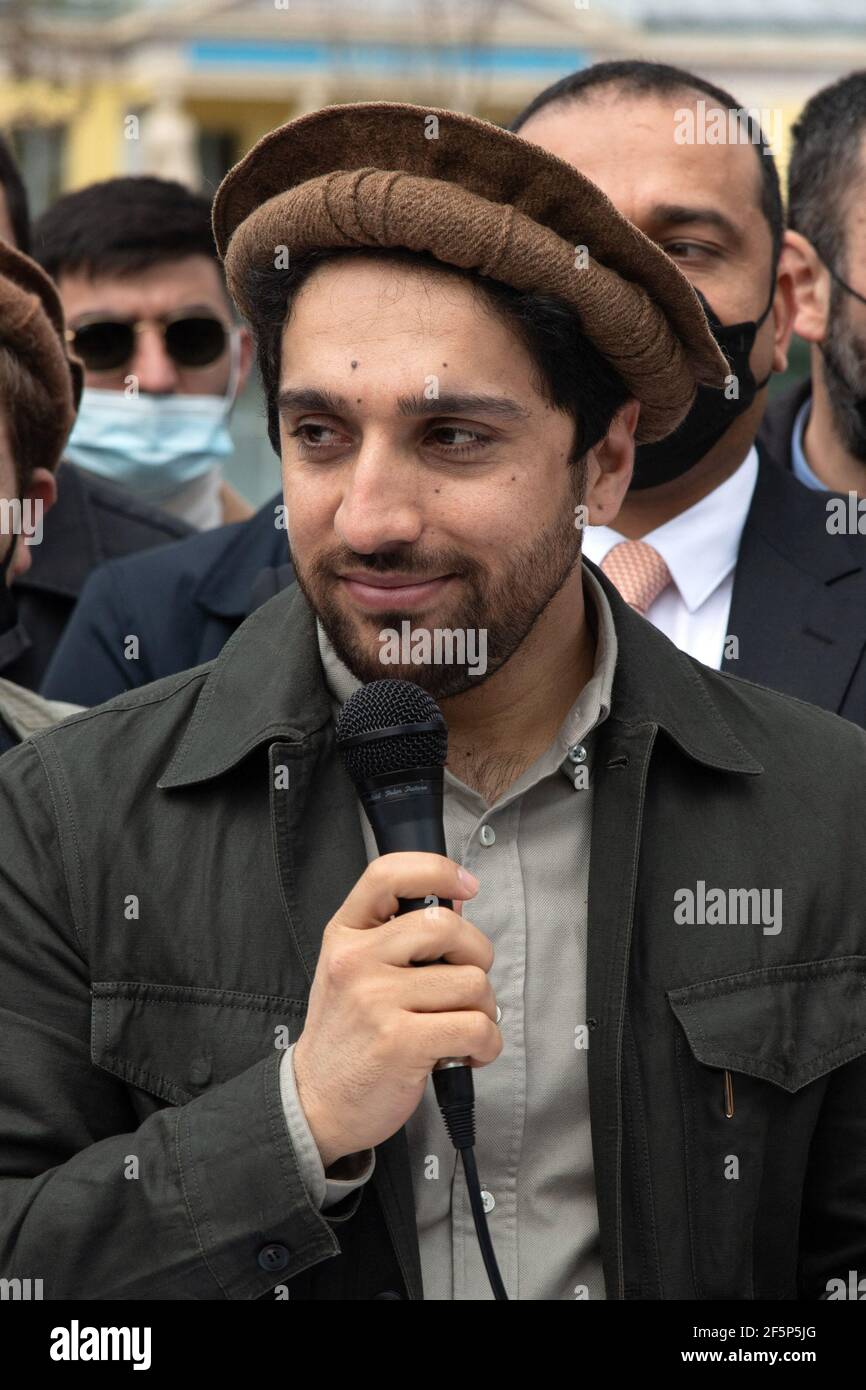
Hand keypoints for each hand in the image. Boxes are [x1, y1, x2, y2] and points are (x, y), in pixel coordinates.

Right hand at [293, 853, 500, 1168]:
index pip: (387, 874)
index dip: (437, 869)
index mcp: (345, 935)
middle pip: (446, 927)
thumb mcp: (354, 971)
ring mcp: (377, 1000)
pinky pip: (476, 1026)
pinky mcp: (402, 1042)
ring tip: (458, 1026)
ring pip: (472, 981)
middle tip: (465, 984)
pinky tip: (466, 1052)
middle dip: (477, 955)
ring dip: (483, 1009)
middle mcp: (356, 960)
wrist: (316, 1103)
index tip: (466, 885)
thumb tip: (458, 904)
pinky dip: (486, 1043)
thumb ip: (398, 937)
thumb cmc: (347, 1035)